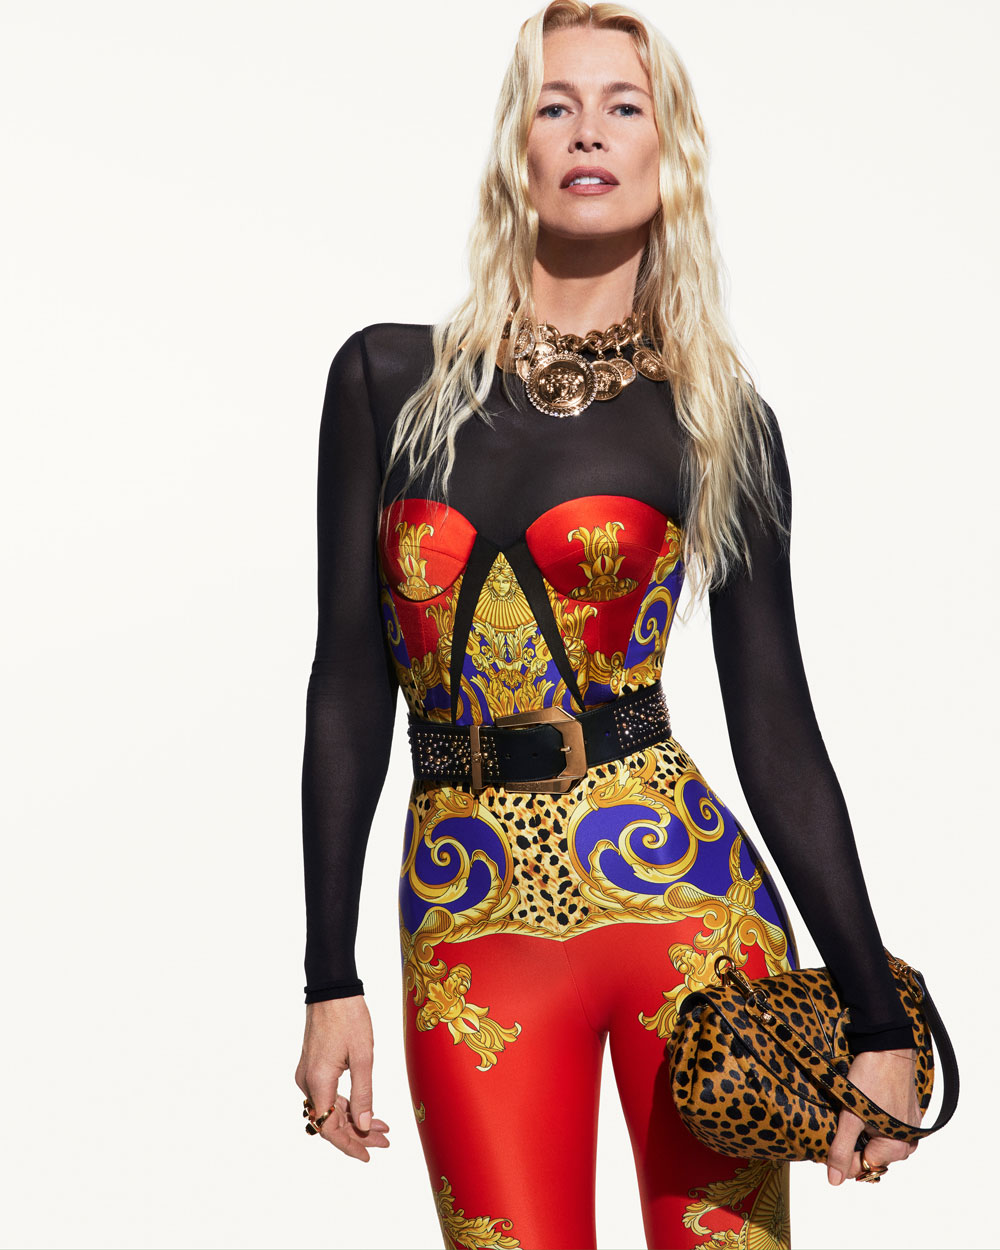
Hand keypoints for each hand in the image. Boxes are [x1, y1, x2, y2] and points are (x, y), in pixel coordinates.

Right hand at [295, 996, 391, 1161]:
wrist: (331, 989)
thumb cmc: (349, 1017)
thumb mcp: (363, 1056)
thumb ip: (363, 1093)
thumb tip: (365, 1124)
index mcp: (319, 1081)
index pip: (330, 1127)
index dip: (349, 1145)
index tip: (368, 1155)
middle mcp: (308, 1081)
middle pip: (330, 1120)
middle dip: (358, 1134)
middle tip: (384, 1141)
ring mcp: (308, 1074)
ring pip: (329, 1108)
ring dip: (354, 1119)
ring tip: (382, 1127)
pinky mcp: (313, 1066)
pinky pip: (327, 1094)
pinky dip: (345, 1104)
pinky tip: (365, 1108)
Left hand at [827, 1047, 921, 1184]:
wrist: (888, 1046)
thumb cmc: (870, 1078)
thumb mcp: (850, 1115)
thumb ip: (841, 1149)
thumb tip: (834, 1180)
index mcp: (896, 1147)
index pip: (863, 1167)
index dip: (842, 1156)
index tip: (830, 1138)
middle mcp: (908, 1142)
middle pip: (873, 1155)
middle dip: (854, 1143)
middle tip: (841, 1121)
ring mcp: (909, 1127)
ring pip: (880, 1141)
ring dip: (865, 1132)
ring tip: (853, 1113)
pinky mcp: (908, 1113)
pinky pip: (889, 1128)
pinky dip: (875, 1122)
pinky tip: (866, 1107)